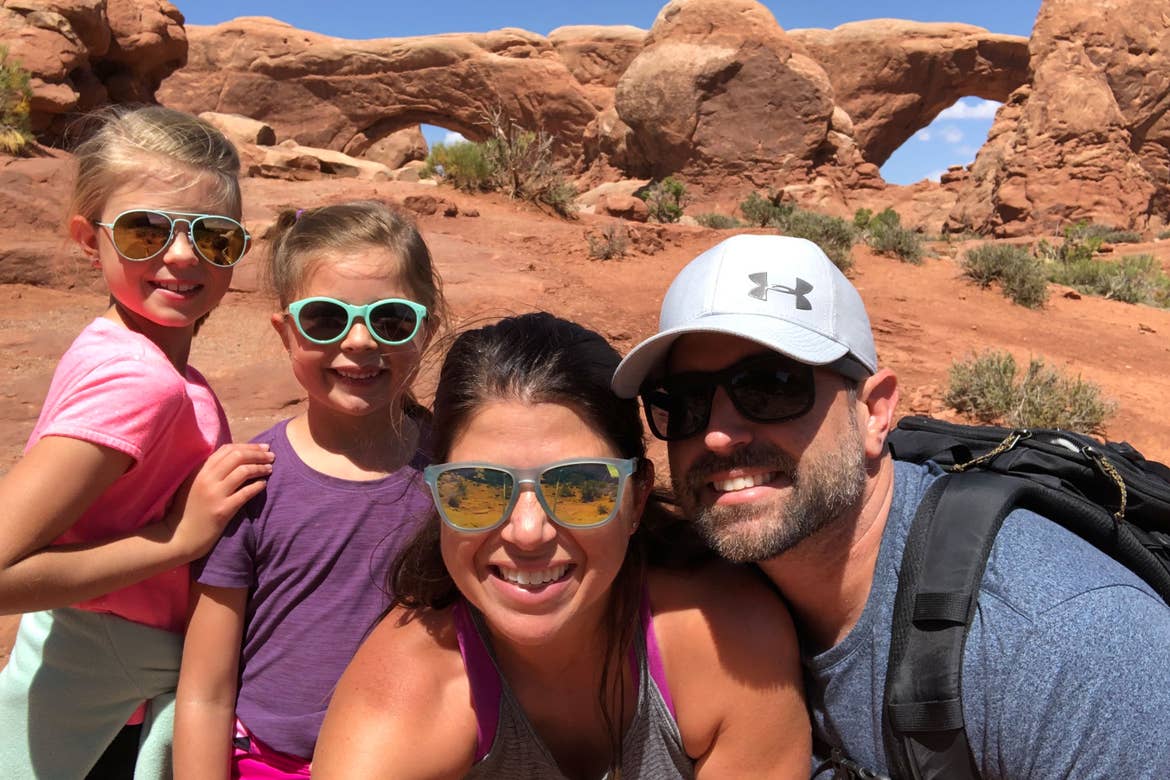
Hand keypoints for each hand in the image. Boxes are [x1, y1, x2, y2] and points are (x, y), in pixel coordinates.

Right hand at [164, 443, 273, 559]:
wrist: (180, 536)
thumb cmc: (188, 509)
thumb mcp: (194, 484)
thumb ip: (210, 471)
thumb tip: (236, 456)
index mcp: (199, 470)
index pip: (227, 449)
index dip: (248, 446)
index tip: (262, 447)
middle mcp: (206, 478)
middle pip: (237, 456)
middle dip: (258, 454)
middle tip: (271, 456)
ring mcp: (214, 494)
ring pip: (243, 472)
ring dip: (260, 468)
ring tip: (270, 469)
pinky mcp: (222, 510)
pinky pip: (245, 493)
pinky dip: (257, 486)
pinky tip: (263, 485)